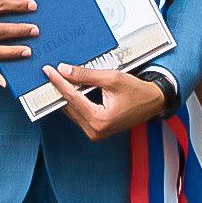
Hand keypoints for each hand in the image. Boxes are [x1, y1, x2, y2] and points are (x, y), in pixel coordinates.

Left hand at [41, 63, 165, 141]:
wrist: (153, 102)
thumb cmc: (137, 92)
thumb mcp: (112, 78)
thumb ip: (86, 75)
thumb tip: (64, 70)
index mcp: (99, 120)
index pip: (72, 98)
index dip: (59, 82)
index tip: (48, 70)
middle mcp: (95, 130)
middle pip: (69, 106)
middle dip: (59, 88)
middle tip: (48, 73)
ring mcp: (94, 132)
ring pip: (72, 110)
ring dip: (64, 95)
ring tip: (55, 78)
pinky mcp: (95, 129)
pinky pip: (79, 114)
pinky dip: (73, 101)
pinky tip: (67, 88)